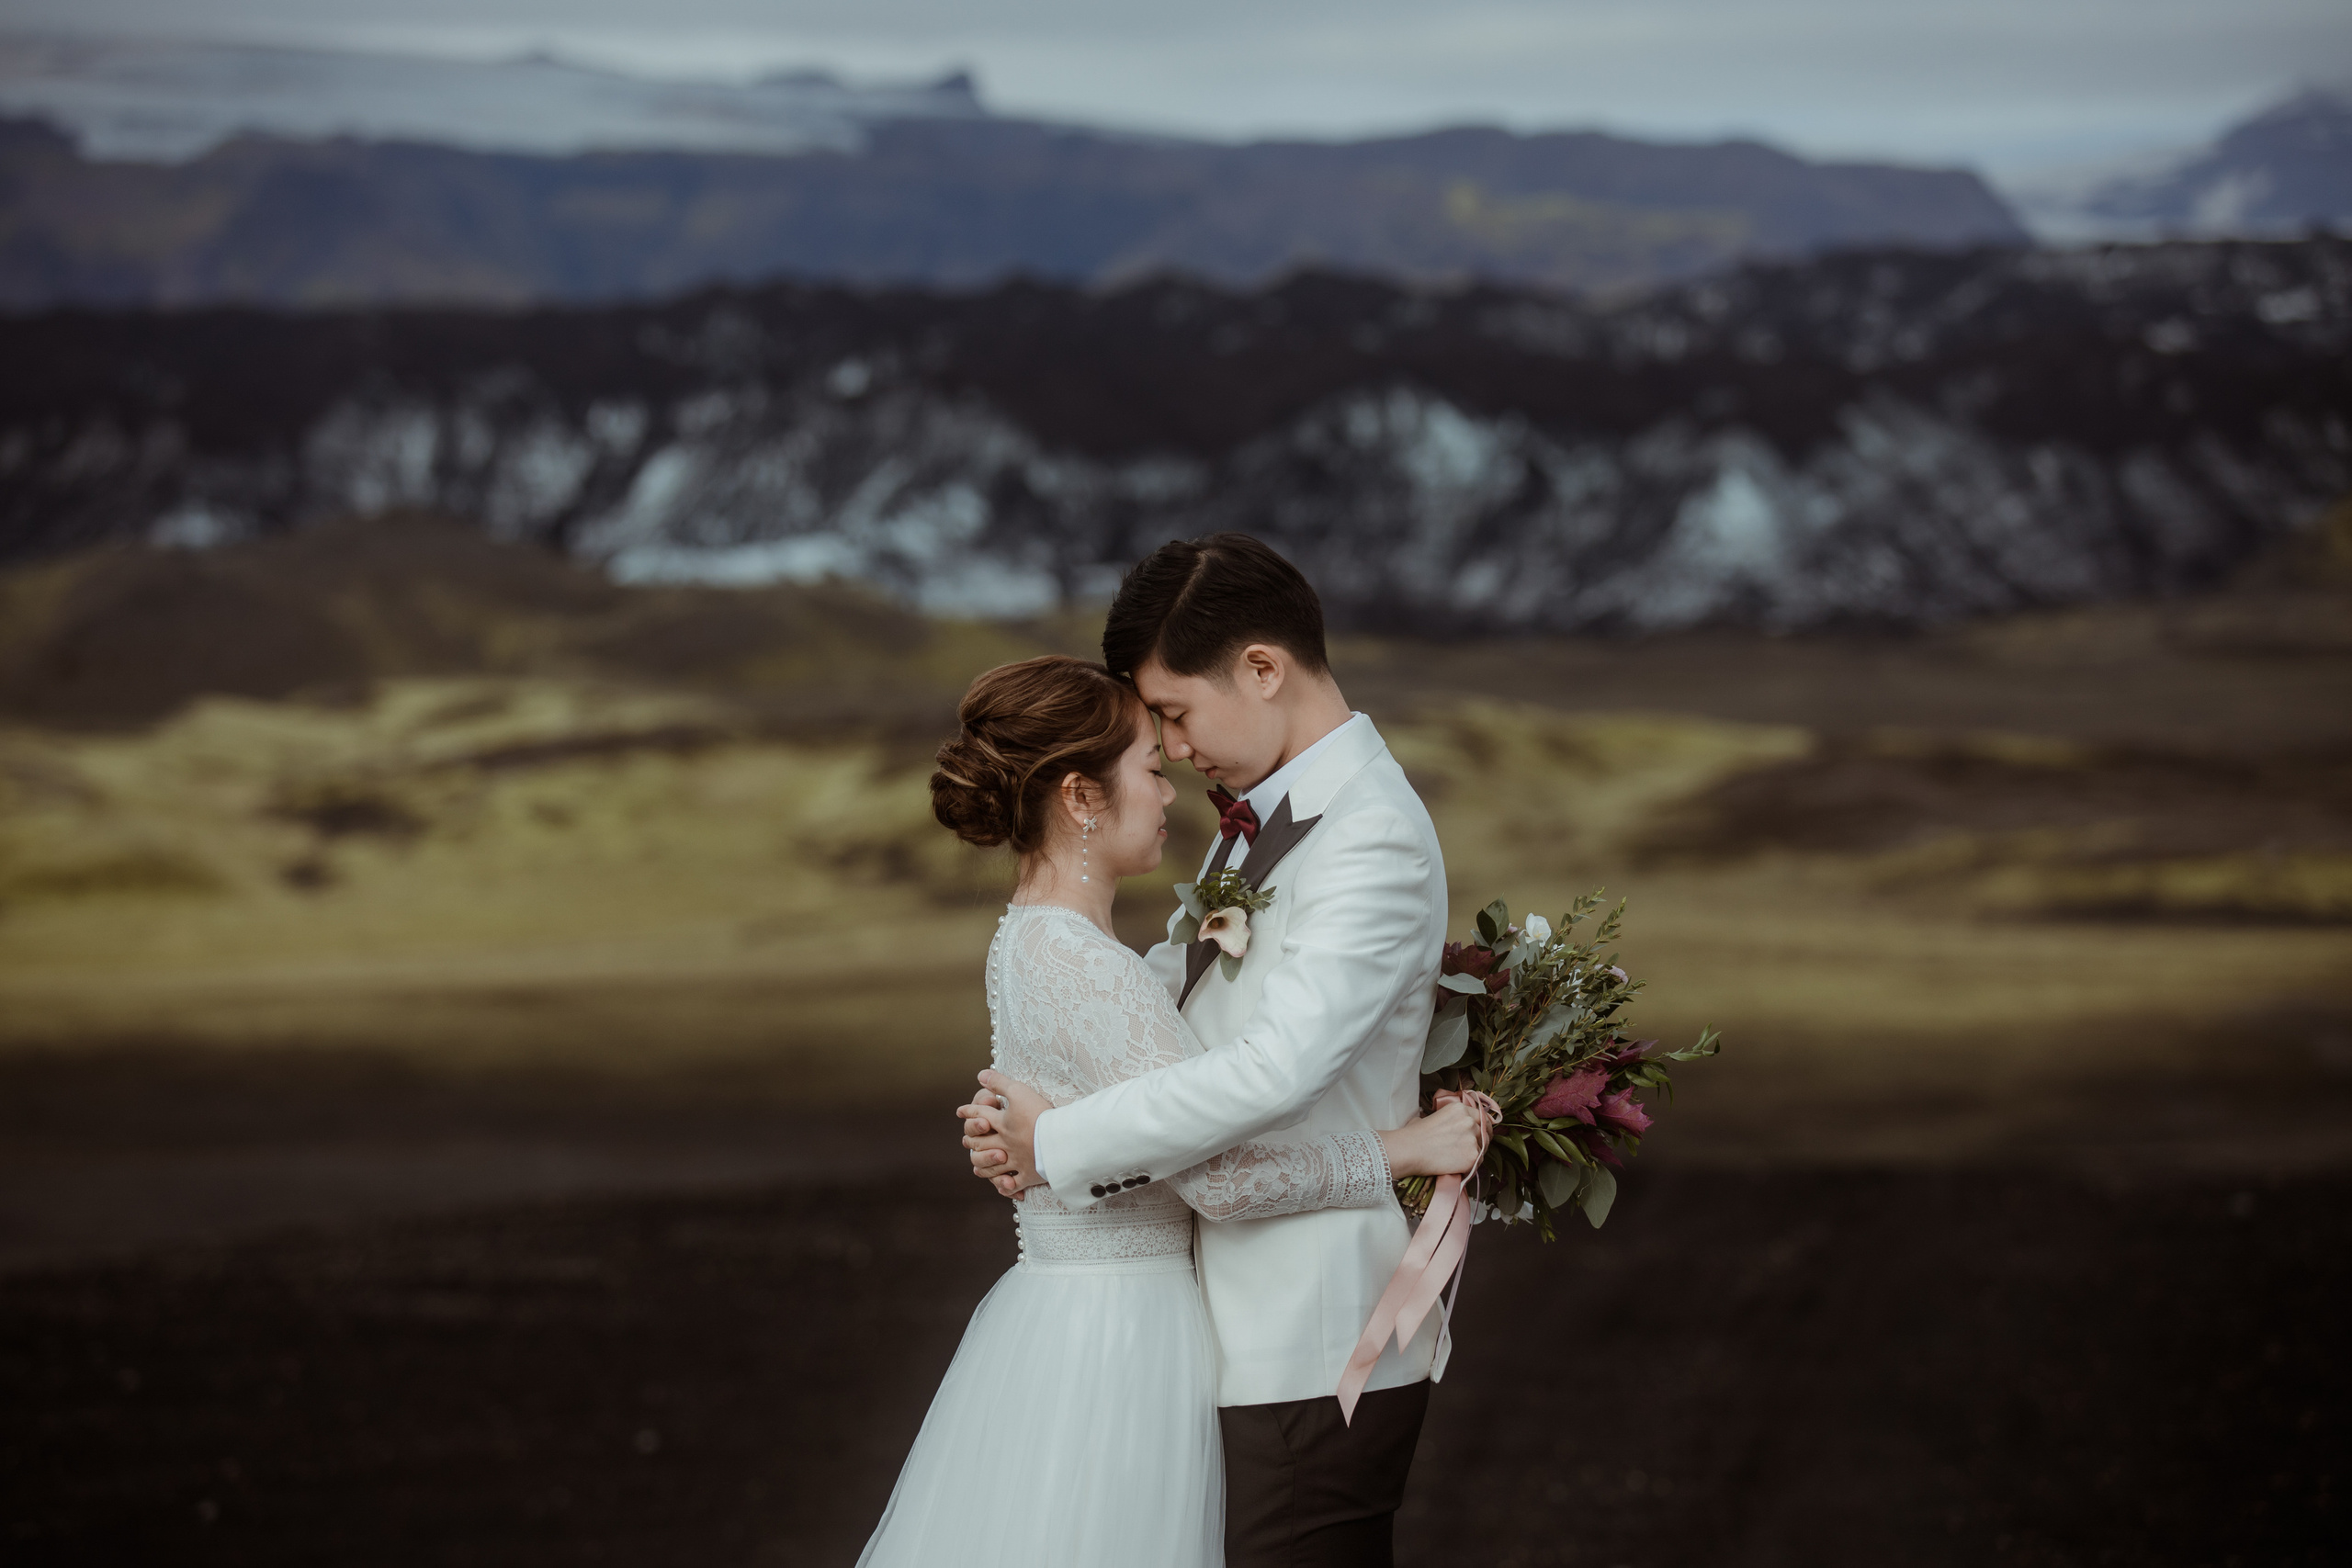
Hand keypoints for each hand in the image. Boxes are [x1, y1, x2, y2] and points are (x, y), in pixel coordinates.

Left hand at [959, 1070, 1050, 1197]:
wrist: (1060, 1139)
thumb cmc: (1040, 1114)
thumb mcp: (1019, 1092)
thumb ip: (999, 1083)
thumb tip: (981, 1074)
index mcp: (1002, 1123)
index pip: (980, 1115)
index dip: (969, 1112)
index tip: (960, 1111)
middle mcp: (1005, 1143)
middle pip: (981, 1144)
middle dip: (972, 1142)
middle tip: (967, 1141)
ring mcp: (1016, 1161)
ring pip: (993, 1166)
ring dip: (984, 1166)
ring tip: (978, 1167)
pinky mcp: (1029, 1174)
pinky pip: (1015, 1183)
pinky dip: (1007, 1185)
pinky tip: (1004, 1186)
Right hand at [1378, 1100, 1483, 1177]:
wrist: (1409, 1150)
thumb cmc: (1414, 1134)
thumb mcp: (1432, 1116)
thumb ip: (1449, 1119)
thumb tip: (1450, 1127)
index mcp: (1460, 1108)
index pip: (1481, 1116)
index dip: (1481, 1126)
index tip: (1479, 1133)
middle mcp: (1469, 1121)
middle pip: (1485, 1131)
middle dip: (1481, 1139)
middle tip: (1471, 1148)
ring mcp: (1473, 1138)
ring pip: (1482, 1148)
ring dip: (1474, 1152)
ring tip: (1458, 1158)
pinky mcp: (1473, 1156)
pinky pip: (1478, 1162)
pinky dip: (1470, 1165)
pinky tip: (1457, 1166)